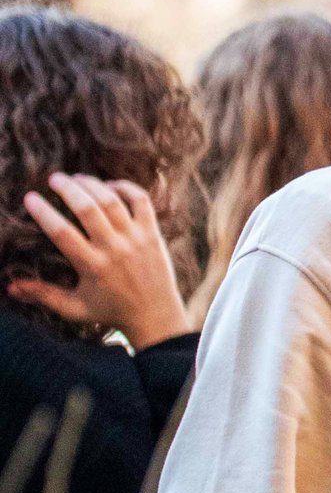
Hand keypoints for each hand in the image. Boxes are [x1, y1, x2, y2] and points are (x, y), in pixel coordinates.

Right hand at [9, 173, 191, 349]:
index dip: (44, 212)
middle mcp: (114, 248)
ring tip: (76, 177)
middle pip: (88, 209)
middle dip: (68, 189)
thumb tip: (9, 287)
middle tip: (53, 178)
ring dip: (93, 184)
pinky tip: (110, 185)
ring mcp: (136, 238)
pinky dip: (126, 188)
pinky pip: (141, 201)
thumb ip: (42, 295)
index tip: (30, 197)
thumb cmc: (110, 311)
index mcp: (91, 266)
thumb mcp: (73, 308)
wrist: (155, 314)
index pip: (62, 233)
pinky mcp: (153, 232)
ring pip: (113, 201)